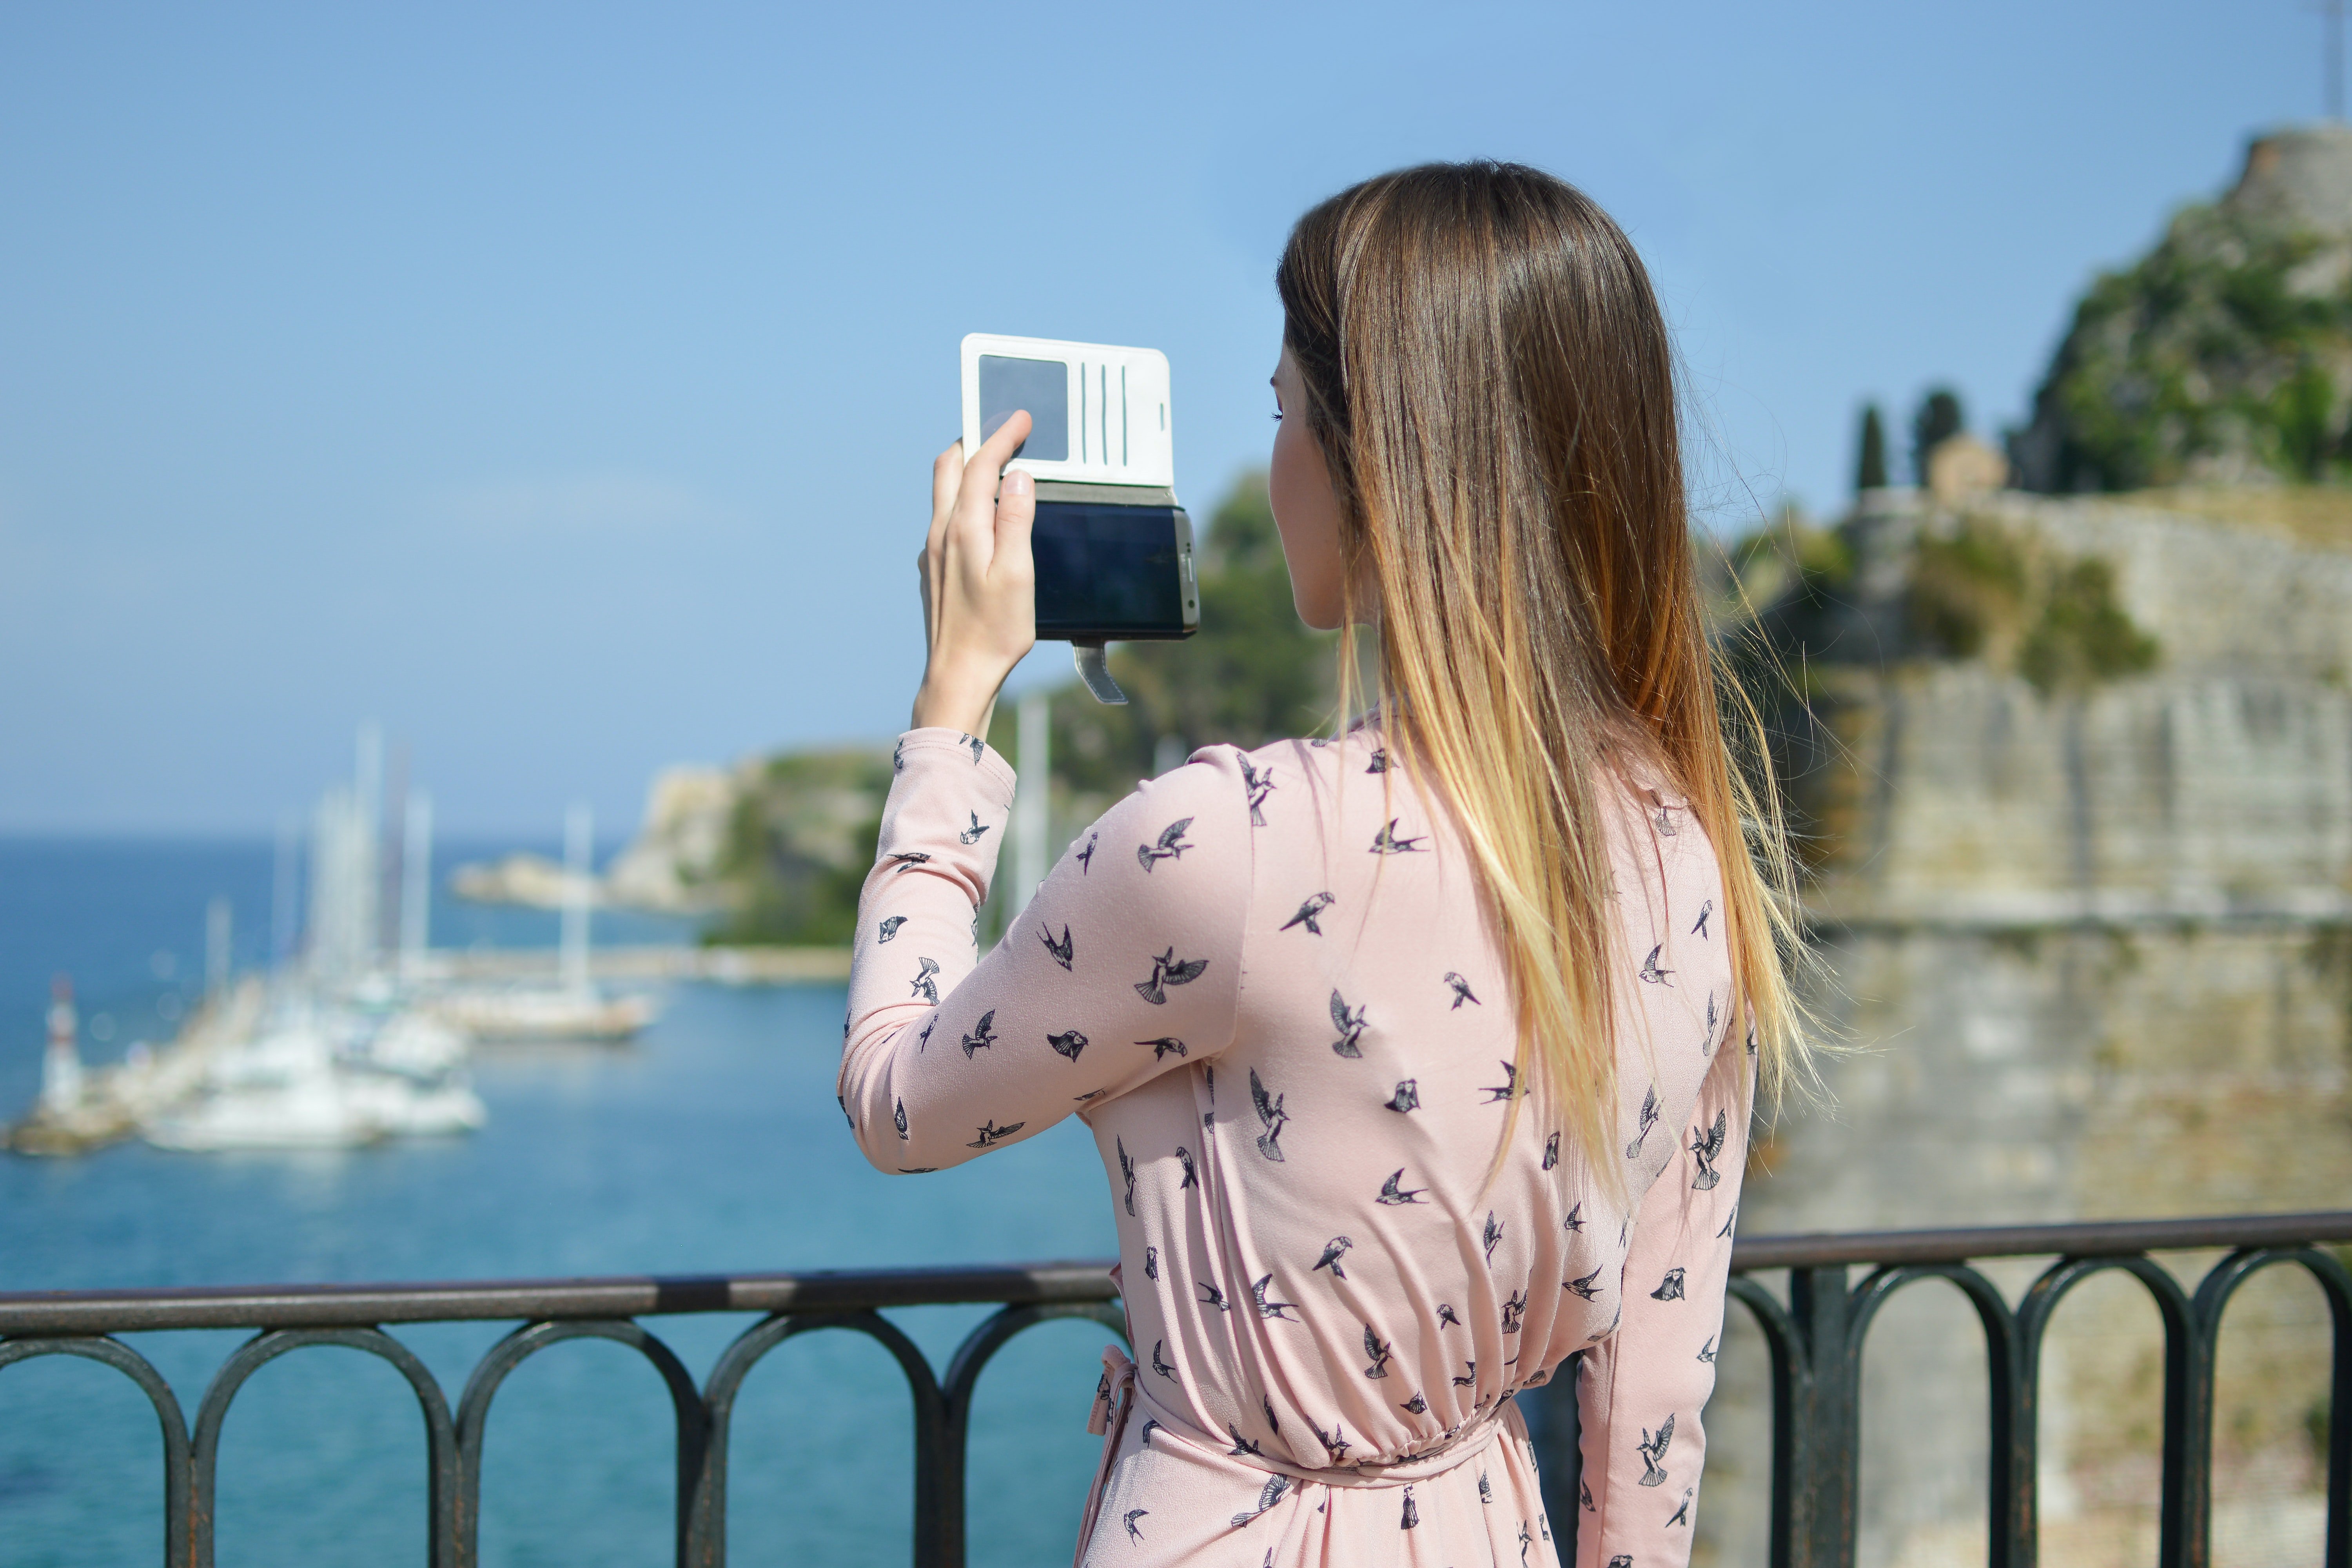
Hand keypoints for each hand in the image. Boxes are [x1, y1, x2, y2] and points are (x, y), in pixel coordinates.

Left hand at [912, 412, 1035, 736]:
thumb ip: (1016, 520)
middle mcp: (940, 534)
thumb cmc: (994, 631)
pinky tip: (983, 515)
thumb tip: (1018, 476)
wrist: (958, 676)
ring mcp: (933, 553)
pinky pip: (945, 519)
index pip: (980, 465)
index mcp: (962, 529)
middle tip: (1003, 431)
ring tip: (996, 464)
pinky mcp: (934, 570)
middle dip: (975, 440)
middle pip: (949, 468)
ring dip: (967, 469)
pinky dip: (963, 500)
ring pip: (943, 493)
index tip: (1020, 418)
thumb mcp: (1018, 574)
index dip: (1001, 436)